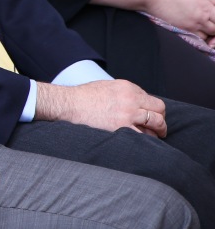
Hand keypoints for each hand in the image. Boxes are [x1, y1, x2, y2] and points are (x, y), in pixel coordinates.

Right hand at [36, 80, 166, 136]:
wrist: (68, 104)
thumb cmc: (82, 97)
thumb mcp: (106, 86)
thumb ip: (123, 93)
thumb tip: (133, 103)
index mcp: (127, 87)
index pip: (151, 98)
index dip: (151, 109)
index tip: (148, 116)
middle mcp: (131, 99)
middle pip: (159, 109)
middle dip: (160, 118)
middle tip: (158, 127)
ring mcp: (128, 114)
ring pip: (156, 122)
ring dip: (158, 130)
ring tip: (155, 136)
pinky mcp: (122, 127)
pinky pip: (144, 135)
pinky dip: (146, 140)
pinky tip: (143, 142)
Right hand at [144, 0, 214, 38]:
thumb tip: (214, 3)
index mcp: (206, 6)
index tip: (214, 16)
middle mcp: (201, 18)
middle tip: (211, 22)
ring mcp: (191, 25)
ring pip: (207, 35)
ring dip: (208, 32)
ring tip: (204, 26)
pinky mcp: (181, 29)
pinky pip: (196, 37)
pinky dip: (198, 35)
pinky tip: (195, 29)